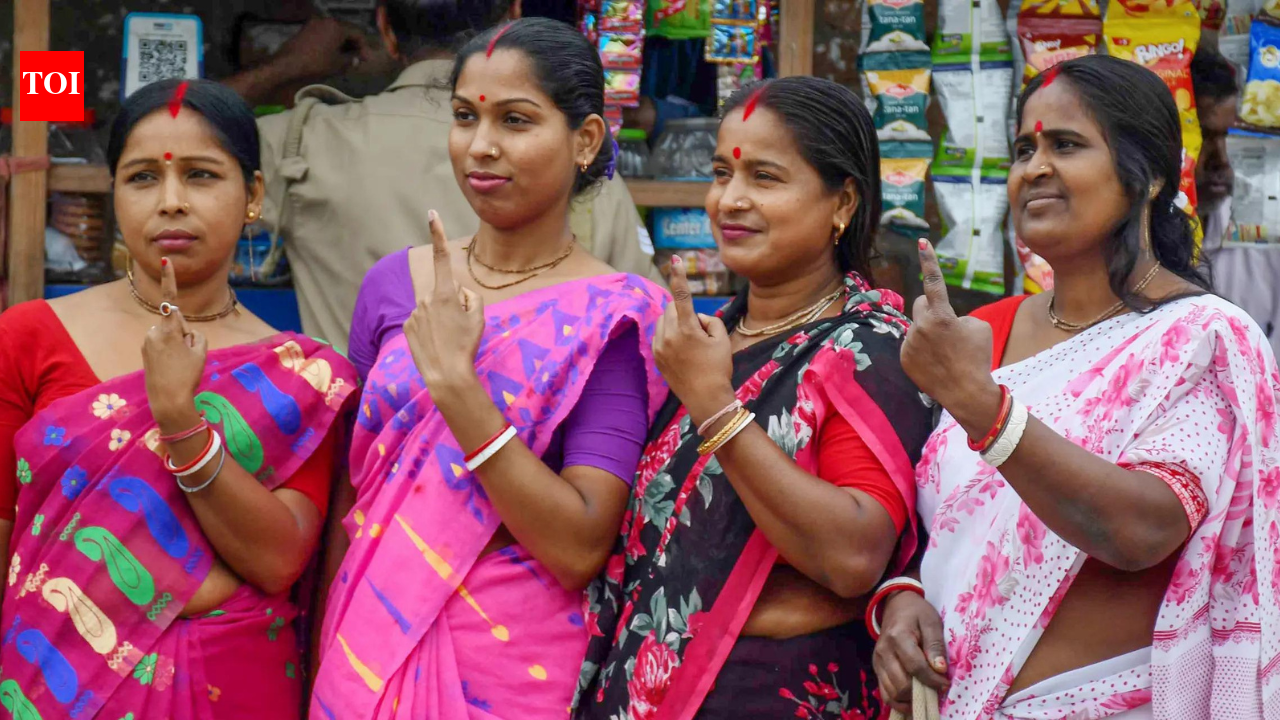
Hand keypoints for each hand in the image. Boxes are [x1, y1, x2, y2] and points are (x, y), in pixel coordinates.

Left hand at [142, 259, 207, 429]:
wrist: (168, 401)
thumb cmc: (187, 376)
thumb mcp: (201, 353)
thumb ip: (195, 335)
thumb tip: (184, 332)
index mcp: (169, 329)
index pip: (171, 299)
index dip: (169, 278)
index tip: (163, 259)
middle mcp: (154, 332)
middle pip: (175, 323)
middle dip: (183, 334)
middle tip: (188, 358)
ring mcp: (147, 342)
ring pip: (168, 335)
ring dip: (176, 344)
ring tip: (179, 365)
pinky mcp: (144, 353)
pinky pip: (161, 345)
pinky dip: (168, 352)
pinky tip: (171, 368)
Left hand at [274, 18, 368, 82]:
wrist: (288, 64)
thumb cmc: (316, 63)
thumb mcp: (338, 64)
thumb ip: (351, 59)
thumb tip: (357, 59)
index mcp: (337, 26)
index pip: (358, 33)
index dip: (364, 46)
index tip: (366, 59)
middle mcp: (326, 20)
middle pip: (346, 30)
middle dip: (354, 44)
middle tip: (358, 58)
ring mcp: (315, 23)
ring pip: (335, 31)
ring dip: (342, 43)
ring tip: (346, 57)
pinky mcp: (307, 28)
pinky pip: (325, 33)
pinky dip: (331, 41)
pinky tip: (332, 53)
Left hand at [403, 211, 485, 400]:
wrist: (445, 374)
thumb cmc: (466, 345)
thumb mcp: (478, 317)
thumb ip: (470, 296)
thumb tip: (459, 291)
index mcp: (445, 293)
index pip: (441, 257)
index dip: (437, 233)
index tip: (431, 213)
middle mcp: (426, 298)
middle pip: (443, 292)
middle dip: (451, 303)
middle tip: (460, 328)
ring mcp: (414, 312)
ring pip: (432, 308)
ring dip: (440, 318)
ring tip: (447, 339)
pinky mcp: (407, 326)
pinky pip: (422, 320)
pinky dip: (430, 329)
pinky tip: (435, 343)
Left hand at [652, 257, 734, 427]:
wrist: (705, 398)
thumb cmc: (718, 368)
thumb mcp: (722, 339)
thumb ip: (710, 320)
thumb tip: (697, 318)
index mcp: (687, 329)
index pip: (682, 296)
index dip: (679, 275)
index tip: (675, 259)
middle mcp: (669, 335)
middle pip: (671, 307)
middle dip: (683, 311)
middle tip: (700, 331)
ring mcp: (659, 346)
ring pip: (664, 320)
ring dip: (675, 323)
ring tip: (691, 344)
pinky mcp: (655, 355)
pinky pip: (660, 334)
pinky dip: (669, 335)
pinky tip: (682, 351)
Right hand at [872, 589, 949, 715]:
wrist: (896, 605)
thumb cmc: (917, 613)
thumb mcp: (931, 622)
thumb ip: (935, 645)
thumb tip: (940, 669)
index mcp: (898, 637)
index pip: (916, 667)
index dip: (933, 680)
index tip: (946, 683)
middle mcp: (884, 651)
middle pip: (902, 684)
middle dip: (922, 691)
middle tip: (937, 688)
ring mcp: (878, 661)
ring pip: (893, 693)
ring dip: (911, 698)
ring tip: (926, 692)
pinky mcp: (877, 668)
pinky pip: (885, 693)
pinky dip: (899, 701)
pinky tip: (912, 700)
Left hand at [901, 240, 1000, 430]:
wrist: (967, 392)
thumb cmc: (978, 357)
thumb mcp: (978, 328)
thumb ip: (956, 316)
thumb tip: (941, 319)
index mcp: (941, 315)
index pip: (934, 281)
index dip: (929, 261)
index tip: (922, 242)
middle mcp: (920, 326)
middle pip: (921, 304)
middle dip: (931, 309)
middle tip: (946, 326)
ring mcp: (909, 342)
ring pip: (917, 326)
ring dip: (928, 331)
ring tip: (944, 352)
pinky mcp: (903, 357)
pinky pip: (912, 343)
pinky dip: (921, 348)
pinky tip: (935, 362)